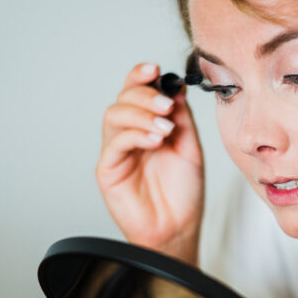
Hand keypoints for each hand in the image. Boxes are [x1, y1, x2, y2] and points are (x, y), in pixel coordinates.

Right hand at [96, 63, 204, 263]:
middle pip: (123, 99)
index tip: (155, 69)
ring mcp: (117, 152)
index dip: (141, 76)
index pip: (136, 92)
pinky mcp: (108, 170)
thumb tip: (175, 87)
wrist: (178, 228)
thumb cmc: (183, 193)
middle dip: (144, 95)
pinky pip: (115, 143)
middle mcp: (129, 135)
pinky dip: (135, 135)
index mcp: (147, 126)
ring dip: (141, 114)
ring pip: (114, 115)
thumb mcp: (189, 147)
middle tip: (165, 105)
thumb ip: (182, 118)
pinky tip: (155, 140)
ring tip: (165, 127)